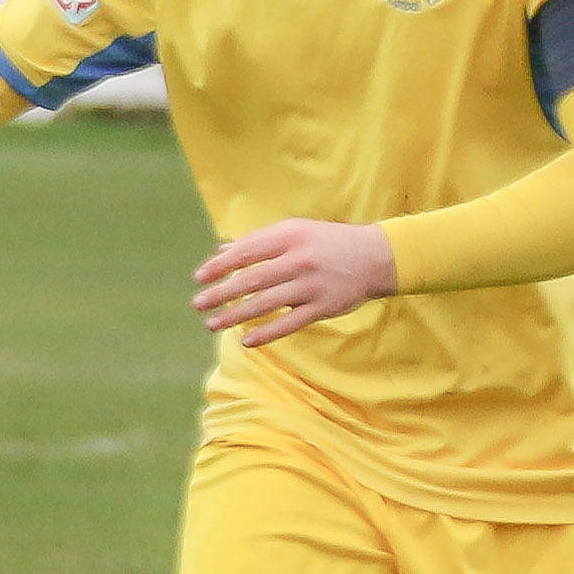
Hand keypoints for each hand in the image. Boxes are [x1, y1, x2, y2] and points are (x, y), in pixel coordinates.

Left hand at [192, 218, 400, 347]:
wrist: (376, 257)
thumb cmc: (327, 242)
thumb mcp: (295, 231)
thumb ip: (258, 241)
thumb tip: (221, 251)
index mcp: (290, 237)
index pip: (246, 253)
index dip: (220, 266)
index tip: (199, 278)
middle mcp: (300, 260)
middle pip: (252, 280)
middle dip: (221, 294)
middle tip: (197, 304)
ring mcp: (312, 285)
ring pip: (267, 304)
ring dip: (236, 315)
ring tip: (213, 324)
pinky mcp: (324, 308)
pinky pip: (290, 324)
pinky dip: (267, 334)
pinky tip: (246, 342)